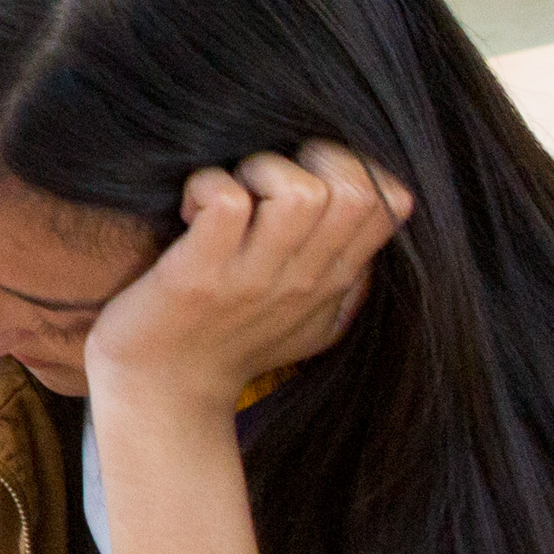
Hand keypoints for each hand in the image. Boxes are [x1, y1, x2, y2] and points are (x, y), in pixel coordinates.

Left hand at [87, 141, 408, 420]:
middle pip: (352, 190)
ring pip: (298, 191)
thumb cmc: (229, 342)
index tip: (302, 175)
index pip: (390, 203)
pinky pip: (226, 203)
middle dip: (304, 158)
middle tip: (258, 181)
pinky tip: (189, 208)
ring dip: (256, 169)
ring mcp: (253, 279)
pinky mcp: (198, 276)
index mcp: (333, 281)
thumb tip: (376, 224)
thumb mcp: (309, 322)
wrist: (162, 395)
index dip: (350, 165)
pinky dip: (205, 186)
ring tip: (227, 194)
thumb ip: (348, 280)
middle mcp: (303, 280)